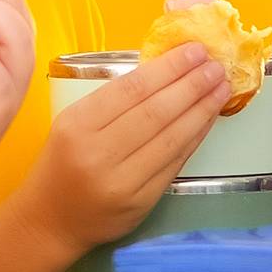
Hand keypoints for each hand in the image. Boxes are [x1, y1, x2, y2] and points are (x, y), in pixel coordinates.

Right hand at [13, 42, 227, 250]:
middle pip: (155, 112)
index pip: (132, 89)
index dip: (168, 68)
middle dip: (191, 85)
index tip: (194, 50)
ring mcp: (122, 181)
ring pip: (171, 138)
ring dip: (201, 110)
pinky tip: (207, 119)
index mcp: (77, 125)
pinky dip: (195, 138)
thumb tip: (167, 72)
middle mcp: (98, 153)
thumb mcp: (72, 124)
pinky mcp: (141, 202)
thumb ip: (112, 103)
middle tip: (216, 66)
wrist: (51, 221)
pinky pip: (175, 163)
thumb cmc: (62, 164)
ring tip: (221, 88)